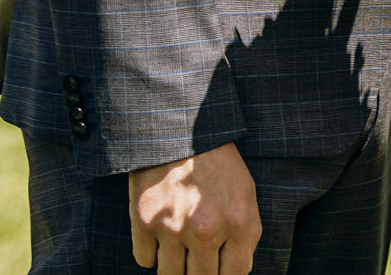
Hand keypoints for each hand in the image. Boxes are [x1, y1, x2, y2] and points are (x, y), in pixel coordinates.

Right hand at [128, 143, 259, 273]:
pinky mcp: (145, 221)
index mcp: (238, 224)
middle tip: (195, 256)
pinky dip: (151, 252)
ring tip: (178, 244)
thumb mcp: (245, 196)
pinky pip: (144, 260)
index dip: (224, 274)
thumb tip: (234, 272)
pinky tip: (159, 231)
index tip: (216, 267)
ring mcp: (173, 228)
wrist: (180, 130)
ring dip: (174, 265)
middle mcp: (206, 231)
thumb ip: (244, 238)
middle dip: (199, 272)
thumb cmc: (218, 166)